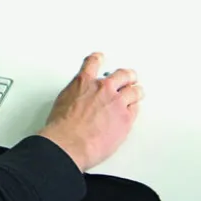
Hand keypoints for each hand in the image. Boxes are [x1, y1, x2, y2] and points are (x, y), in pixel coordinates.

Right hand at [37, 53, 141, 172]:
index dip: (98, 59)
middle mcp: (103, 89)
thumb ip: (75, 95)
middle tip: (129, 76)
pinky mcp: (126, 119)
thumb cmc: (62, 127)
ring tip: (137, 92)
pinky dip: (134, 108)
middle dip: (126, 75)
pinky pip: (136, 109)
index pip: (93, 63)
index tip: (100, 58)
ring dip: (136, 91)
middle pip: (122, 75)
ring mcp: (117, 103)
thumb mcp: (62, 102)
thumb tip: (78, 100)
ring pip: (135, 91)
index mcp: (84, 82)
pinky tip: (134, 109)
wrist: (69, 143)